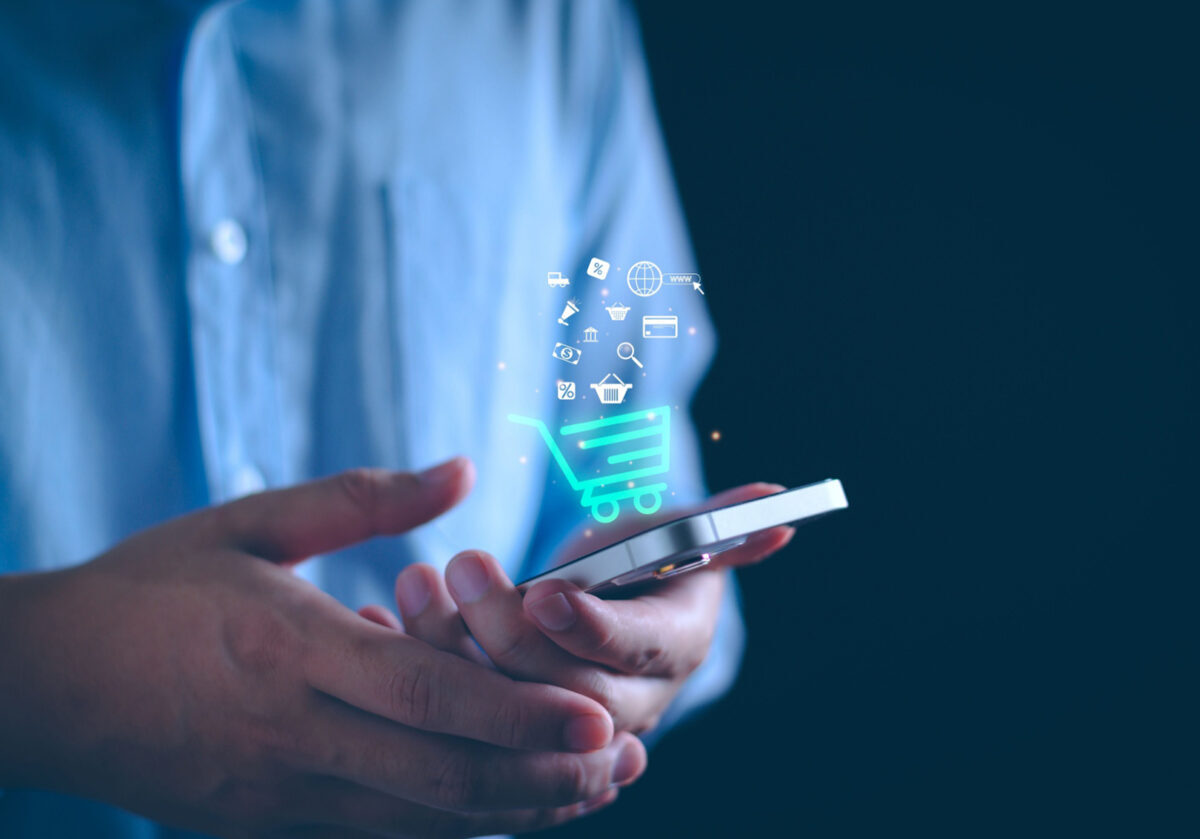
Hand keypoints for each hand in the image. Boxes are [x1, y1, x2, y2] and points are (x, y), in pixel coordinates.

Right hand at [0, 459, 645, 837]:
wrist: (36, 687)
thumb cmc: (146, 590)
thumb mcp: (248, 523)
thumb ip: (364, 499)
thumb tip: (464, 471)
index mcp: (288, 648)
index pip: (424, 693)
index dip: (517, 711)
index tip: (595, 715)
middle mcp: (290, 735)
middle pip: (437, 776)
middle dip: (538, 775)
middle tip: (620, 760)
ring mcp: (275, 796)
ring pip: (416, 823)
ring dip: (508, 811)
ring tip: (587, 791)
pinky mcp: (264, 826)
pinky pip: (376, 836)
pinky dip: (449, 827)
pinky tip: (501, 808)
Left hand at [390, 484, 793, 735]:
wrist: (601, 603)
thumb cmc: (638, 554)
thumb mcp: (676, 531)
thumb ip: (722, 520)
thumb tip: (778, 500)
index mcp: (672, 652)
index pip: (637, 657)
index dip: (592, 629)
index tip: (543, 591)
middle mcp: (624, 705)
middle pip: (564, 697)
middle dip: (506, 636)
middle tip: (460, 565)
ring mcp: (561, 724)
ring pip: (502, 712)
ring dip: (451, 649)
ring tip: (416, 580)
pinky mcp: (502, 727)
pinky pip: (456, 716)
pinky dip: (415, 670)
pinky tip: (384, 617)